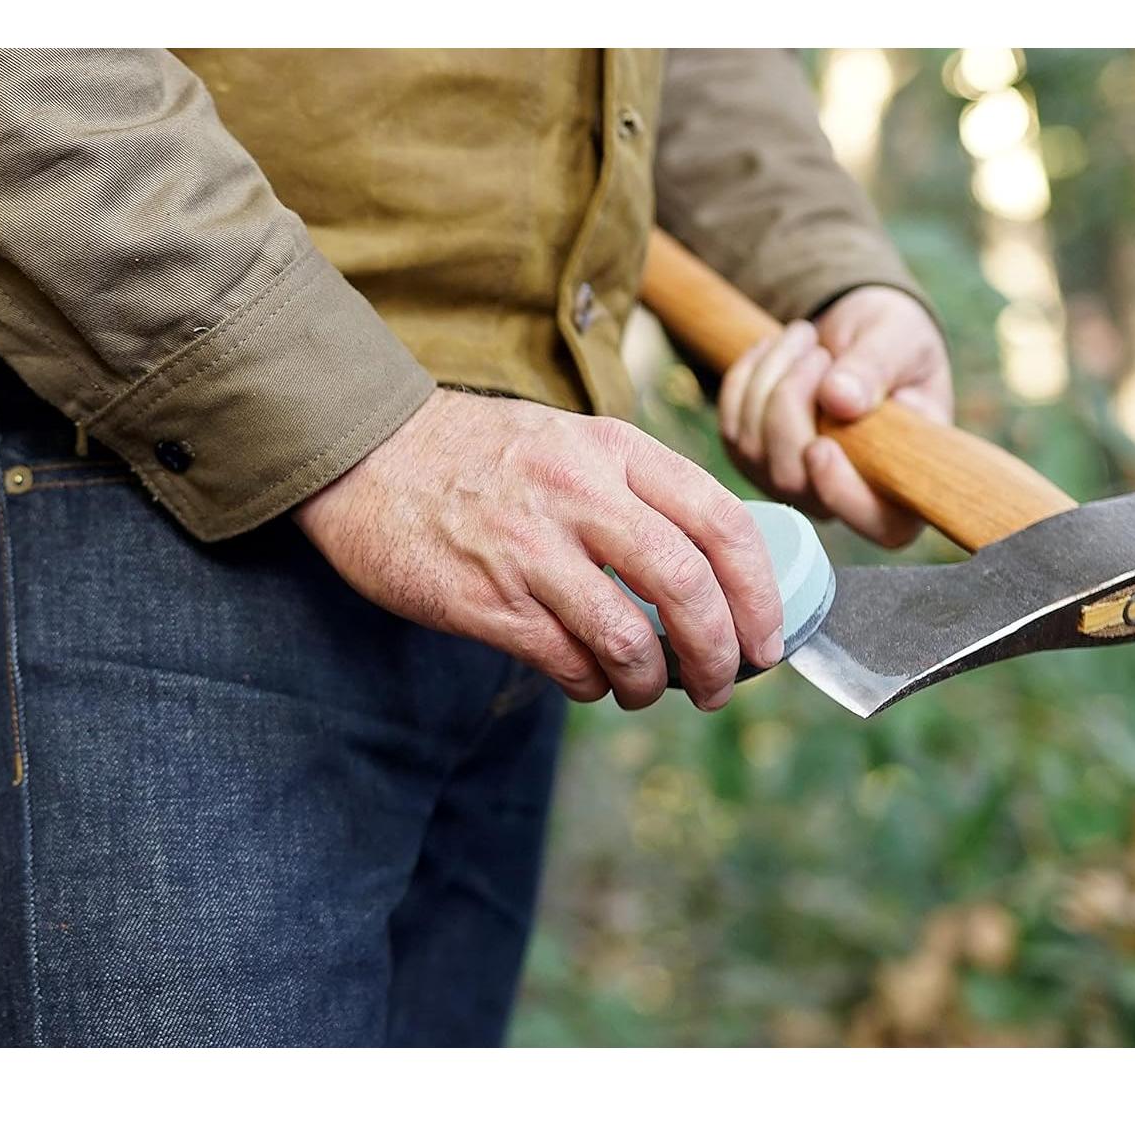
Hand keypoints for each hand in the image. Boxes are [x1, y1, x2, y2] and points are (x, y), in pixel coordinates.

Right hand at [293, 390, 784, 711]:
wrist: (366, 454)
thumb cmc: (480, 455)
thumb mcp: (572, 442)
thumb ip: (637, 491)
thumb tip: (712, 569)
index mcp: (614, 450)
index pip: (721, 520)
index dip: (760, 591)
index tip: (768, 637)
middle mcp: (581, 495)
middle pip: (688, 586)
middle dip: (721, 653)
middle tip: (725, 685)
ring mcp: (531, 549)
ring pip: (630, 639)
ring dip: (654, 684)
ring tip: (648, 692)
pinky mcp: (485, 600)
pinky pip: (568, 662)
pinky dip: (594, 685)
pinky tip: (591, 681)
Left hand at [719, 286, 952, 547]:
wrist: (859, 333)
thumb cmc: (895, 344)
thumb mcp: (901, 340)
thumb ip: (877, 369)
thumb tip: (841, 401)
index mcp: (903, 485)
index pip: (878, 524)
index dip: (842, 494)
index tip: (822, 446)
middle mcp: (843, 499)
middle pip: (794, 481)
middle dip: (792, 402)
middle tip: (816, 348)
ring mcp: (792, 485)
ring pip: (755, 451)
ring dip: (770, 379)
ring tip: (804, 337)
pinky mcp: (753, 460)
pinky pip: (731, 426)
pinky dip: (746, 377)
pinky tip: (775, 349)